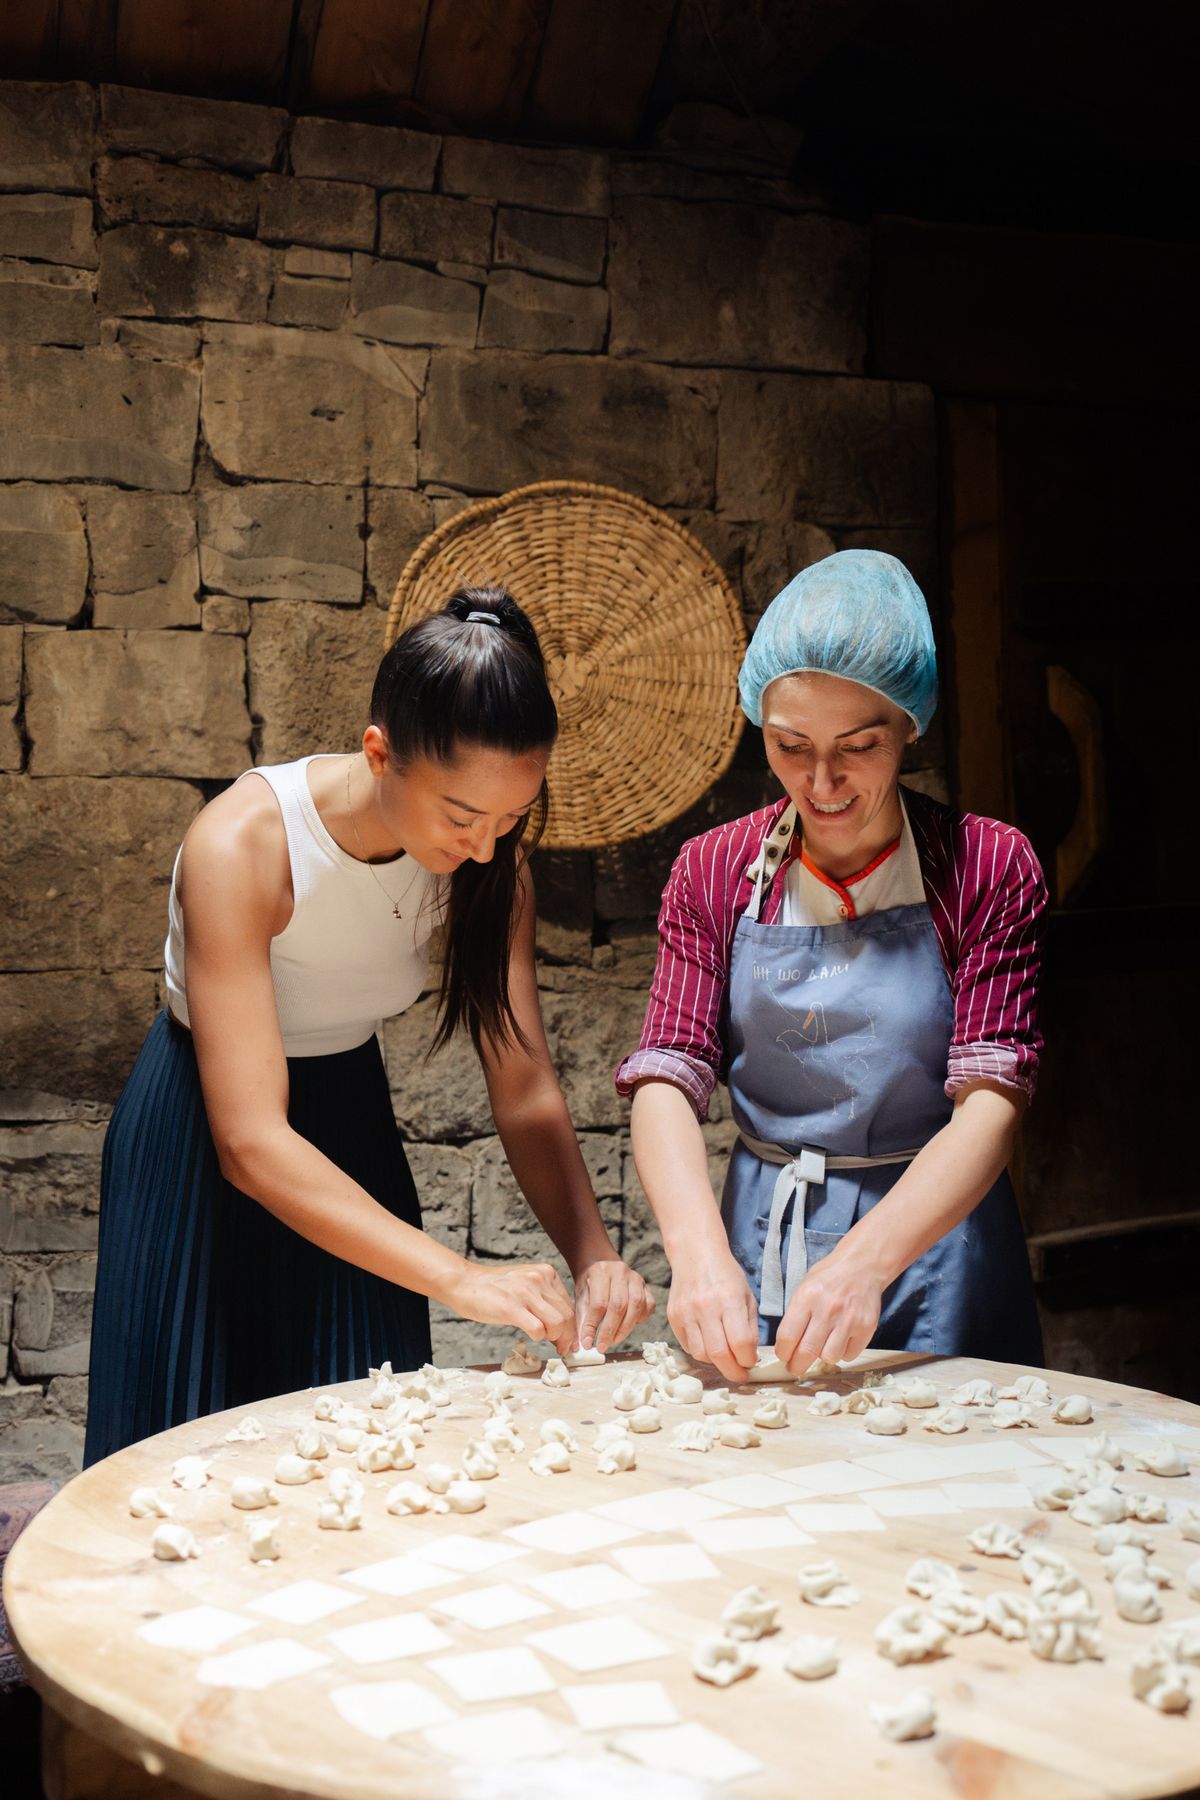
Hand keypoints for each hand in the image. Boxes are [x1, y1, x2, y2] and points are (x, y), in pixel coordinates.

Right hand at [449, 1260, 576, 1354]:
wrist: (464, 1282)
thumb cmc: (493, 1287)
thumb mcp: (525, 1282)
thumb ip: (543, 1297)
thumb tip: (561, 1324)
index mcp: (544, 1273)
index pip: (568, 1304)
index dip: (571, 1326)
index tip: (568, 1340)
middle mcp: (538, 1279)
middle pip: (566, 1315)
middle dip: (566, 1337)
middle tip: (560, 1348)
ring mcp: (525, 1292)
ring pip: (557, 1323)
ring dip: (553, 1338)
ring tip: (544, 1340)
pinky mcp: (511, 1307)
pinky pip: (538, 1329)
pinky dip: (538, 1337)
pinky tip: (531, 1335)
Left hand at [573, 1258, 654, 1352]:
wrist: (600, 1263)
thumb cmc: (589, 1283)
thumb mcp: (580, 1295)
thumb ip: (581, 1318)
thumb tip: (583, 1343)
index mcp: (600, 1272)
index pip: (599, 1303)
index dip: (593, 1326)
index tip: (587, 1343)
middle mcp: (620, 1272)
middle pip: (619, 1305)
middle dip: (610, 1330)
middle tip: (602, 1346)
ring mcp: (635, 1278)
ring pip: (636, 1305)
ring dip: (626, 1327)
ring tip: (614, 1340)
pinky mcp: (646, 1286)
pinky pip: (649, 1304)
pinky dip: (641, 1318)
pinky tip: (630, 1326)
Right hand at [667, 1251, 758, 1383]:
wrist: (695, 1254)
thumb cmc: (726, 1275)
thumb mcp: (747, 1296)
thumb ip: (749, 1327)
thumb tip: (749, 1356)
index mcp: (729, 1299)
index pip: (741, 1342)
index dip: (748, 1359)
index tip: (751, 1362)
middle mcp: (705, 1307)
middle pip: (719, 1354)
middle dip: (733, 1371)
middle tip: (740, 1374)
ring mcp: (686, 1313)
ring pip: (701, 1354)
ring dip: (716, 1362)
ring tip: (725, 1357)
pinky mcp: (673, 1317)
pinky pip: (687, 1346)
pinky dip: (701, 1352)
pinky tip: (709, 1344)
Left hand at [774, 1245, 884, 1377]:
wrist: (863, 1266)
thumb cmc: (829, 1277)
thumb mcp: (804, 1287)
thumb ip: (796, 1314)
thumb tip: (786, 1344)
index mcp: (807, 1297)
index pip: (788, 1336)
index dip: (783, 1352)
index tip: (783, 1355)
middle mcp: (828, 1310)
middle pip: (807, 1352)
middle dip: (797, 1365)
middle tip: (795, 1368)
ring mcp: (849, 1320)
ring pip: (829, 1357)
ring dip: (823, 1356)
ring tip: (823, 1346)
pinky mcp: (866, 1328)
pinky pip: (849, 1355)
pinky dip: (843, 1352)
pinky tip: (841, 1340)